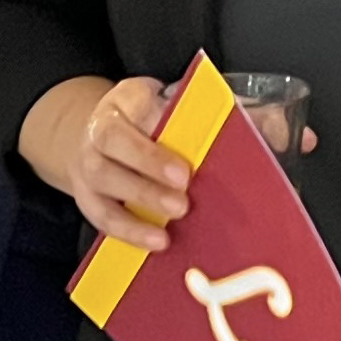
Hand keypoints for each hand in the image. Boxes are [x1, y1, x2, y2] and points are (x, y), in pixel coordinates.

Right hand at [64, 77, 185, 252]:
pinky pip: (103, 216)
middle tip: (184, 183)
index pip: (136, 103)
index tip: (184, 137)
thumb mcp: (166, 105)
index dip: (158, 119)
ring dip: (141, 200)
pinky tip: (157, 240)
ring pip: (103, 179)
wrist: (97, 141)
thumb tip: (255, 118)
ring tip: (175, 215)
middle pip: (113, 141)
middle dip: (149, 162)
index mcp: (125, 99)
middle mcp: (98, 129)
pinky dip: (130, 231)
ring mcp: (86, 164)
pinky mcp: (86, 198)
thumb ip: (200, 114)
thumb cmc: (145, 124)